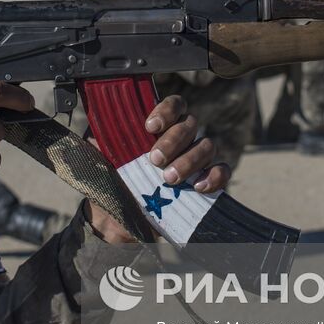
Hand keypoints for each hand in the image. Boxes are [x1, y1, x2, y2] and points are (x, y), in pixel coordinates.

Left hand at [84, 95, 232, 243]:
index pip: (174, 104)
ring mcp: (196, 159)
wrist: (115, 218)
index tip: (149, 127)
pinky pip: (222, 171)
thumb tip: (103, 119)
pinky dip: (214, 176)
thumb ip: (106, 135)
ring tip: (169, 179)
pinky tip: (198, 187)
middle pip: (190, 124)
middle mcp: (181, 137)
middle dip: (173, 141)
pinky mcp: (207, 182)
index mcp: (158, 127)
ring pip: (207, 145)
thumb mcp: (101, 154)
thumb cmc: (109, 180)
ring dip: (189, 161)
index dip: (166, 110)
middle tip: (155, 160)